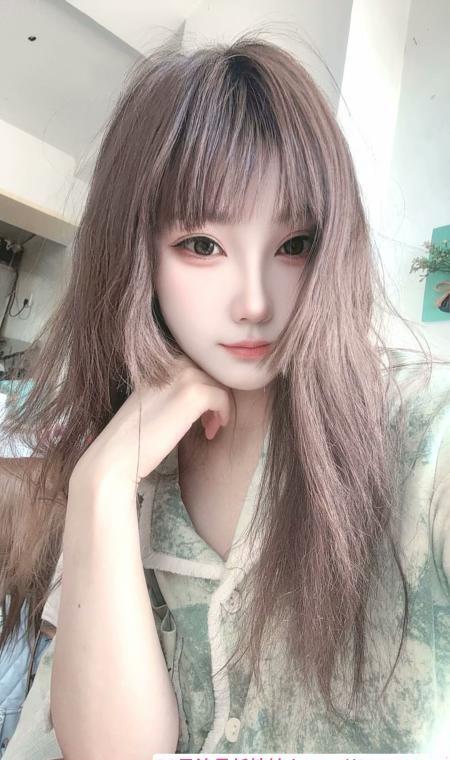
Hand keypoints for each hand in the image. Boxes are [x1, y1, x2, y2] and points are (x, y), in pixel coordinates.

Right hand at [69, 354, 231, 488]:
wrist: (117, 454)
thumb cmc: (133, 434)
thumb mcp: (153, 399)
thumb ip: (172, 387)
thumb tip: (201, 387)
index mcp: (160, 361)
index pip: (197, 365)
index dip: (204, 387)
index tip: (200, 411)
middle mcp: (172, 361)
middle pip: (211, 372)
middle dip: (214, 396)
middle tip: (208, 423)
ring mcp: (183, 375)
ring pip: (219, 384)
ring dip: (219, 407)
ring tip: (209, 428)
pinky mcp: (192, 394)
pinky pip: (222, 398)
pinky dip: (222, 414)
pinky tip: (211, 431)